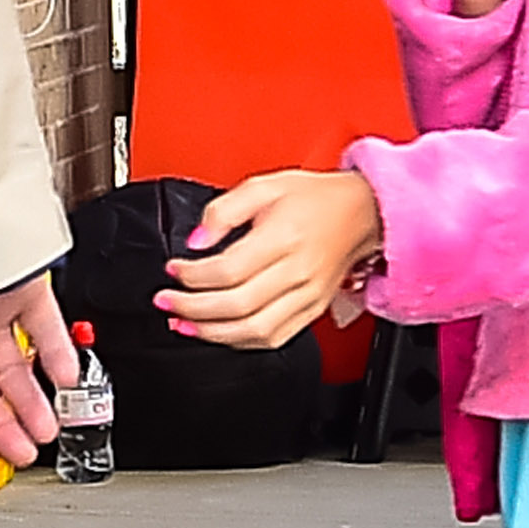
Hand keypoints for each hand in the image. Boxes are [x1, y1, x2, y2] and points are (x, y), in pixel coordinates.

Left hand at [155, 169, 384, 348]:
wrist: (361, 213)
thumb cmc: (315, 199)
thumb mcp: (265, 185)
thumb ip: (225, 210)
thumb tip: (197, 239)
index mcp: (284, 238)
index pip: (229, 269)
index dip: (193, 275)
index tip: (173, 270)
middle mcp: (298, 271)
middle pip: (237, 305)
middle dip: (193, 309)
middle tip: (167, 302)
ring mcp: (307, 296)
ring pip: (255, 330)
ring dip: (213, 333)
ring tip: (185, 326)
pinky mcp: (312, 311)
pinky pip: (274, 338)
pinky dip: (241, 342)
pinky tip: (219, 334)